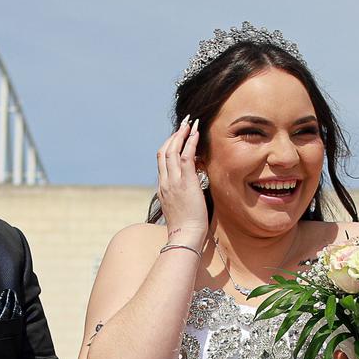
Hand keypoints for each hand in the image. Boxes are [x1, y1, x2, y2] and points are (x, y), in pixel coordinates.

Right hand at [155, 118, 207, 247]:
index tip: (178, 138)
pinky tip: (196, 133)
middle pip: (164, 151)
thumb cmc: (185, 228)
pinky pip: (186, 156)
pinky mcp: (185, 182)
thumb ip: (180, 197)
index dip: (169, 147)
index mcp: (162, 188)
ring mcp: (173, 181)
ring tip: (190, 123)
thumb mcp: (179, 209)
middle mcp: (165, 182)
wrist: (185, 236)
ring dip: (181, 134)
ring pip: (172, 150)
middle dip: (173, 136)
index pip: (162, 161)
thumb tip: (189, 191)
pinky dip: (190, 142)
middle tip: (183, 124)